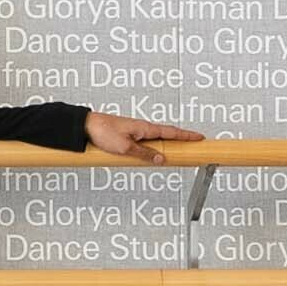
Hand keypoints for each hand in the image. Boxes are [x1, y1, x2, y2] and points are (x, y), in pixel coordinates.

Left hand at [85, 112, 206, 163]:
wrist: (87, 126)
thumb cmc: (103, 132)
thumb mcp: (125, 148)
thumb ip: (144, 154)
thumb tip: (161, 159)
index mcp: (145, 128)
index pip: (171, 132)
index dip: (186, 136)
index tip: (200, 137)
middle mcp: (142, 128)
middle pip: (167, 135)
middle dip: (181, 139)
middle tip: (194, 144)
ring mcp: (136, 132)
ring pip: (156, 139)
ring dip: (168, 144)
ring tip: (178, 151)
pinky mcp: (128, 136)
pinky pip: (146, 142)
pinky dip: (154, 146)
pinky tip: (153, 152)